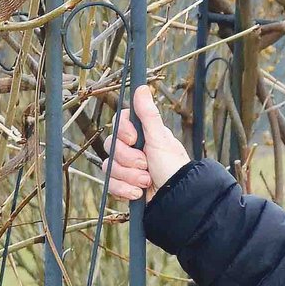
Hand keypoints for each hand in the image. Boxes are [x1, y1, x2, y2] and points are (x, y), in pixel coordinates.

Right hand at [103, 84, 191, 201]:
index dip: (123, 132)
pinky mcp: (123, 184)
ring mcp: (127, 167)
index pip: (118, 123)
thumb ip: (148, 114)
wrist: (176, 198)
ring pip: (108, 167)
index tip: (134, 139)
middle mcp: (132, 149)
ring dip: (129, 176)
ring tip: (147, 181)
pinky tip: (138, 193)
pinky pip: (109, 184)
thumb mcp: (160, 138)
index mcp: (142, 134)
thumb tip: (142, 87)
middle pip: (110, 146)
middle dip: (128, 159)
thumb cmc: (173, 166)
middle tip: (146, 165)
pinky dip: (124, 190)